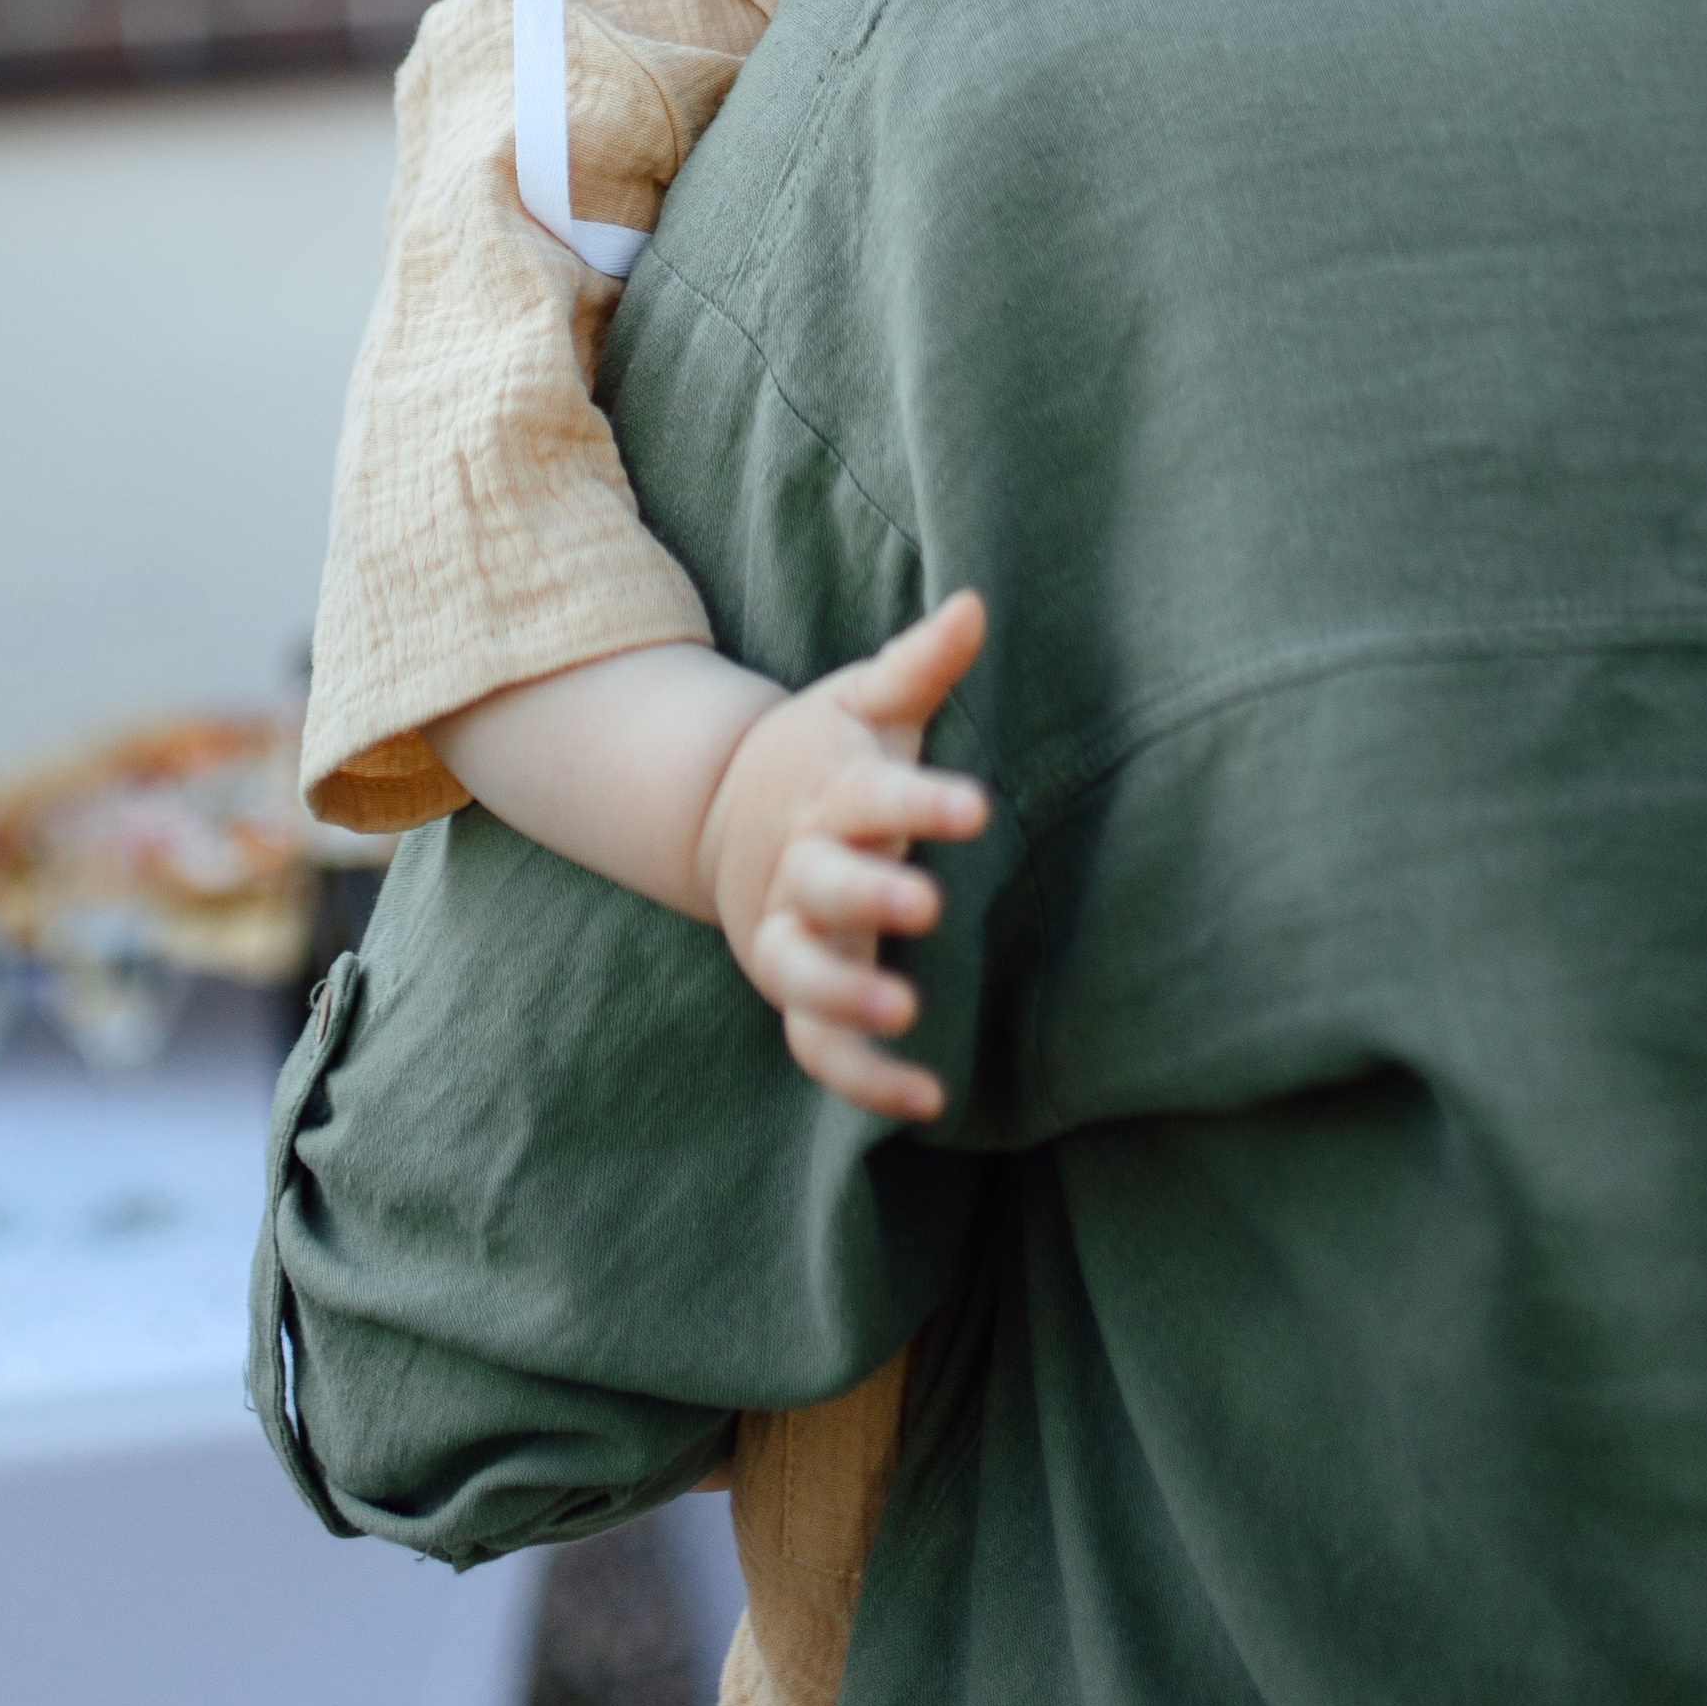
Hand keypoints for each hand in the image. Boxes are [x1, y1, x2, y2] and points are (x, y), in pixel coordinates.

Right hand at [699, 592, 988, 1120]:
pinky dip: (862, 1081)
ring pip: (804, 976)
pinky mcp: (794, 994)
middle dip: (869, 898)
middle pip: (825, 887)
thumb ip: (920, 665)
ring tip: (906, 1016)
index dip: (921, 803)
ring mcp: (792, 936)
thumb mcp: (864, 700)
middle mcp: (804, 870)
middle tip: (923, 905)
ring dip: (847, 998)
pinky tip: (928, 1102)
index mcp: (830, 795)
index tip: (975, 808)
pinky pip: (817, 1050)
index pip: (873, 796)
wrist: (729, 810)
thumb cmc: (825, 753)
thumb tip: (977, 603)